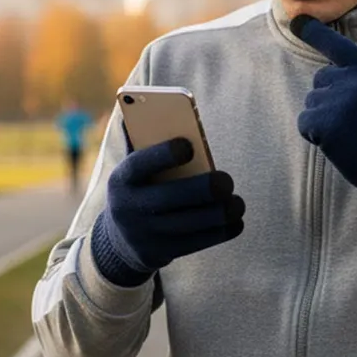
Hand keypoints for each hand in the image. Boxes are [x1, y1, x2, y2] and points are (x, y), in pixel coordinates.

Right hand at [91, 137, 244, 286]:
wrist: (119, 241)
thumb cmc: (139, 189)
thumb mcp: (133, 169)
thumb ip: (142, 141)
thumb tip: (146, 104)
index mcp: (121, 179)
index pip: (140, 164)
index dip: (164, 154)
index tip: (189, 145)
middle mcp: (129, 208)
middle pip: (171, 197)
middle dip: (204, 189)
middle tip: (227, 181)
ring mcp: (145, 234)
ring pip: (189, 224)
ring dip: (219, 213)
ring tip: (237, 203)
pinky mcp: (162, 252)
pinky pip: (197, 243)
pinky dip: (221, 231)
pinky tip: (236, 221)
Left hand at [291, 15, 356, 219]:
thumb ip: (356, 79)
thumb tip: (324, 76)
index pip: (338, 45)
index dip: (315, 32)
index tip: (298, 21)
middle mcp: (352, 81)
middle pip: (320, 80)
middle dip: (328, 98)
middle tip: (354, 121)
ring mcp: (337, 101)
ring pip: (311, 102)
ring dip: (323, 119)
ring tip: (349, 133)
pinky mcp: (324, 122)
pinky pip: (305, 122)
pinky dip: (314, 135)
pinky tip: (337, 143)